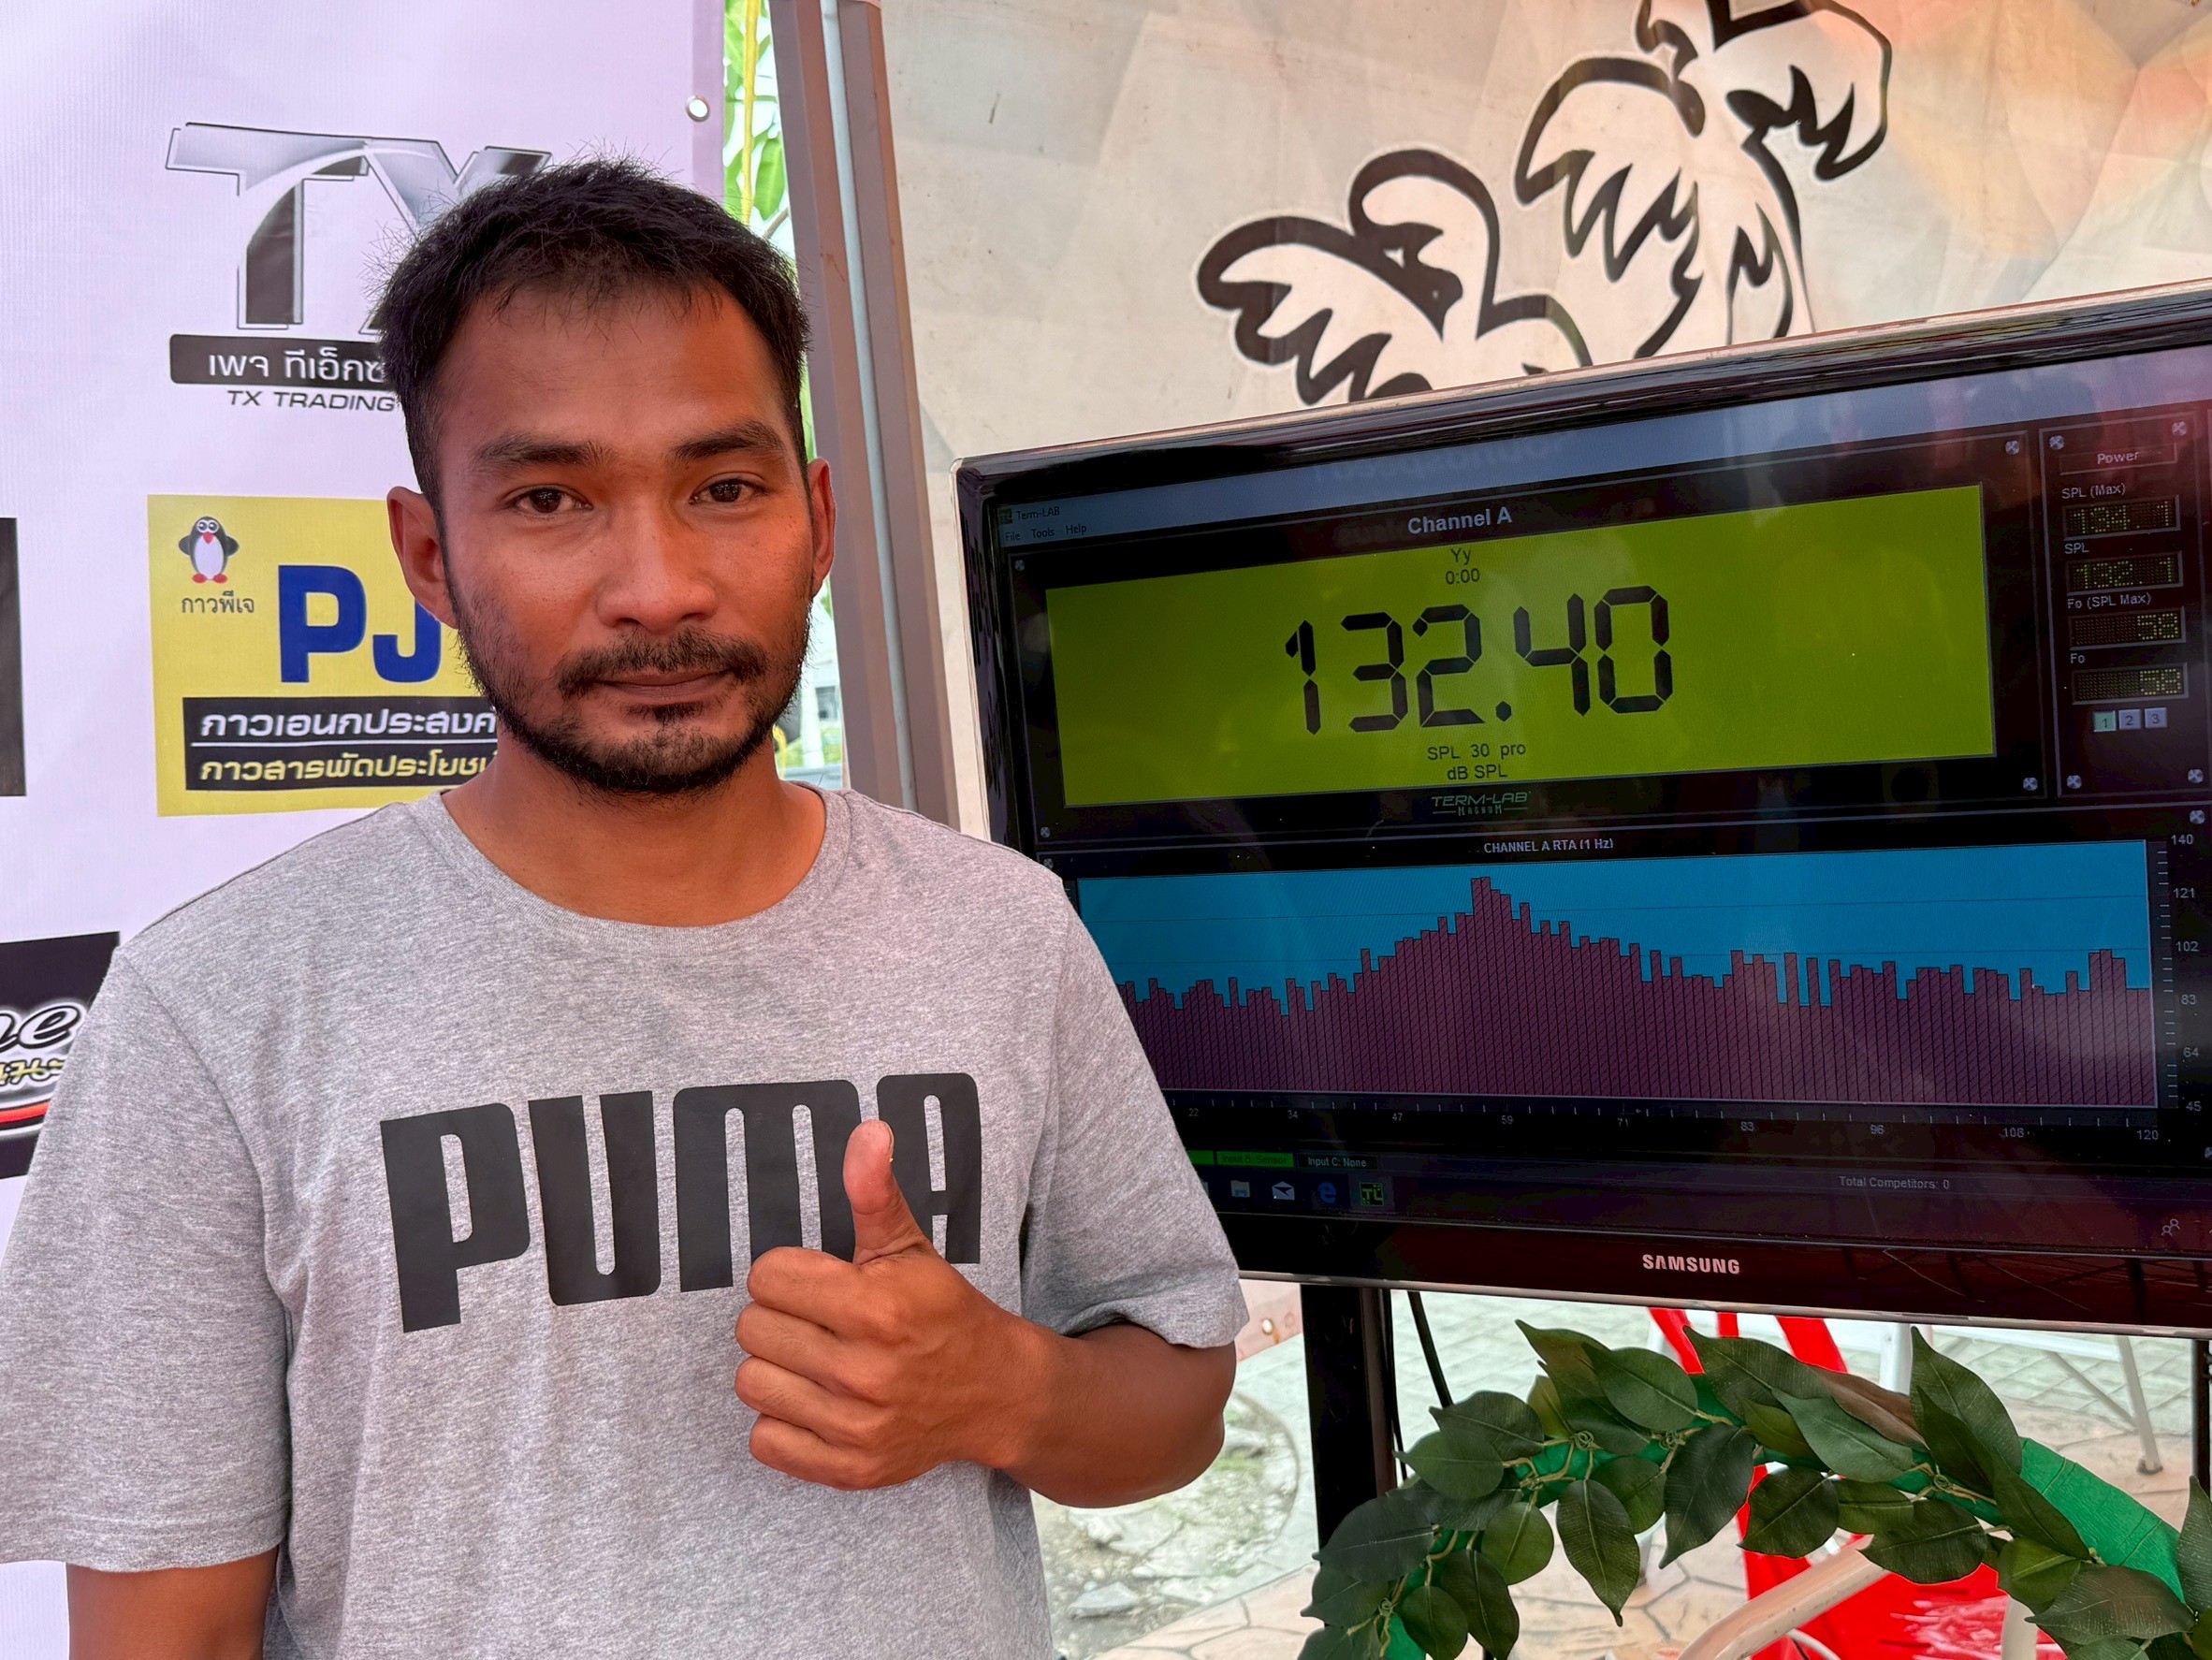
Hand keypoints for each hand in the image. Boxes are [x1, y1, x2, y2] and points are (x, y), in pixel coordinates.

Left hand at [734, 1119, 1045, 1488]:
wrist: (995, 1393)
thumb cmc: (942, 1311)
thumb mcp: (909, 1246)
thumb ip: (875, 1191)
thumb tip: (868, 1130)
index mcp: (876, 1307)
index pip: (766, 1278)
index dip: (790, 1274)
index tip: (821, 1283)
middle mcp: (864, 1371)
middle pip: (752, 1329)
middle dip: (782, 1318)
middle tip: (820, 1323)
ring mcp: (855, 1426)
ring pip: (751, 1382)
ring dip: (777, 1368)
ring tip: (817, 1361)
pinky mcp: (848, 1468)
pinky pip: (763, 1439)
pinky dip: (783, 1420)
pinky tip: (818, 1402)